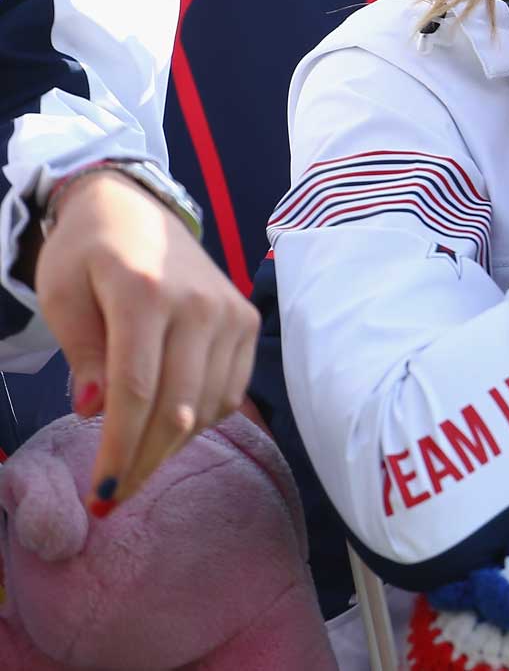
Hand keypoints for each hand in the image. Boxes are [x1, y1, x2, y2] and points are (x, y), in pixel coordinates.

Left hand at [32, 171, 257, 513]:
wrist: (136, 208)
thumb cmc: (87, 252)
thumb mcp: (62, 295)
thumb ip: (81, 353)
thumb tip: (94, 412)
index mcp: (146, 294)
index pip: (137, 391)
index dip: (119, 449)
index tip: (102, 494)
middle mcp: (200, 306)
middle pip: (177, 409)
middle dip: (142, 462)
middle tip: (113, 497)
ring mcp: (232, 314)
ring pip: (207, 408)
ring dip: (170, 446)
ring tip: (134, 460)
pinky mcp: (248, 322)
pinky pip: (229, 392)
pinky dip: (198, 420)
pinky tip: (166, 424)